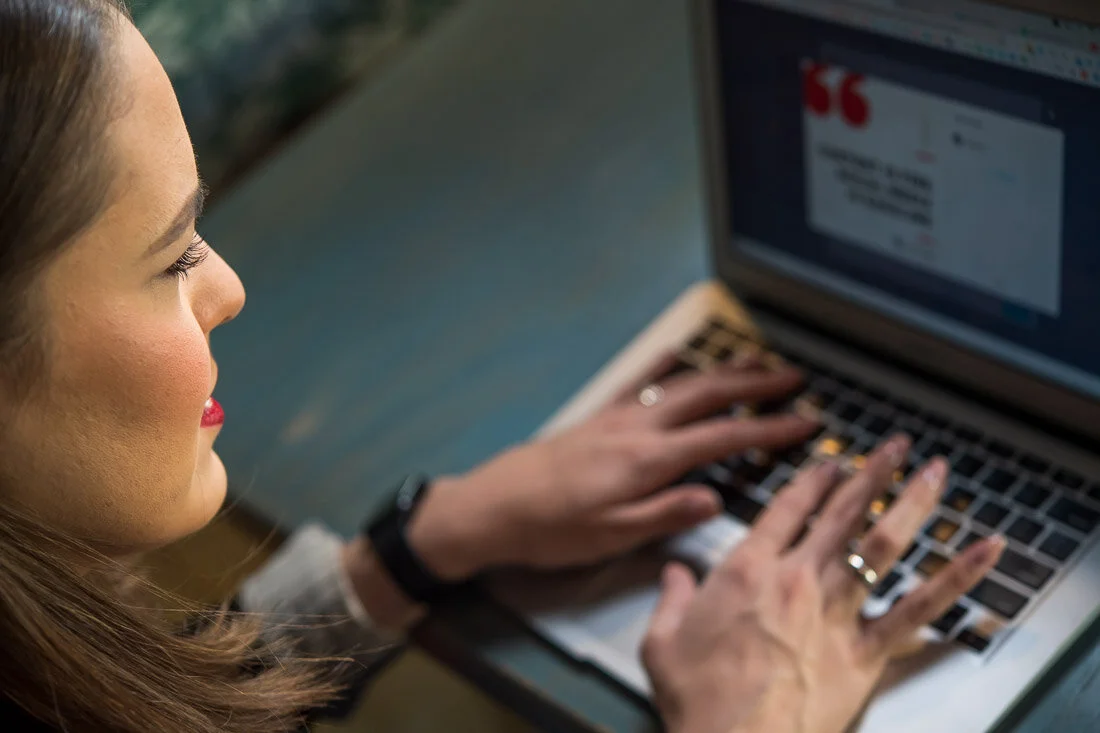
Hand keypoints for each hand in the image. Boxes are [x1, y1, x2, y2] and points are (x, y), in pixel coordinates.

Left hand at [408, 354, 820, 579]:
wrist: (492, 507)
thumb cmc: (551, 530)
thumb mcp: (611, 536)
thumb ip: (665, 514)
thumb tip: (715, 499)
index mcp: (647, 461)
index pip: (722, 438)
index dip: (770, 430)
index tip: (807, 423)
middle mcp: (636, 428)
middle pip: (707, 396)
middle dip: (756, 386)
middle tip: (795, 379)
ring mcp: (616, 417)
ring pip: (679, 383)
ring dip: (721, 371)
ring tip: (755, 361)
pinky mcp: (597, 417)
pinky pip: (640, 382)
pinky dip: (667, 365)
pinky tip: (678, 354)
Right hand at [642, 435, 1004, 732]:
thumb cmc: (699, 698)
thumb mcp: (662, 642)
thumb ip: (671, 599)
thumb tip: (672, 575)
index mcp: (748, 571)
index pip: (787, 509)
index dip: (812, 480)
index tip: (830, 462)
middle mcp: (797, 580)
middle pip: (842, 514)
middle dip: (871, 474)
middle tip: (894, 448)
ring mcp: (835, 613)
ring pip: (882, 544)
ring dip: (912, 503)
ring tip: (933, 472)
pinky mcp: (864, 652)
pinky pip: (918, 609)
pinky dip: (957, 578)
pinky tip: (983, 552)